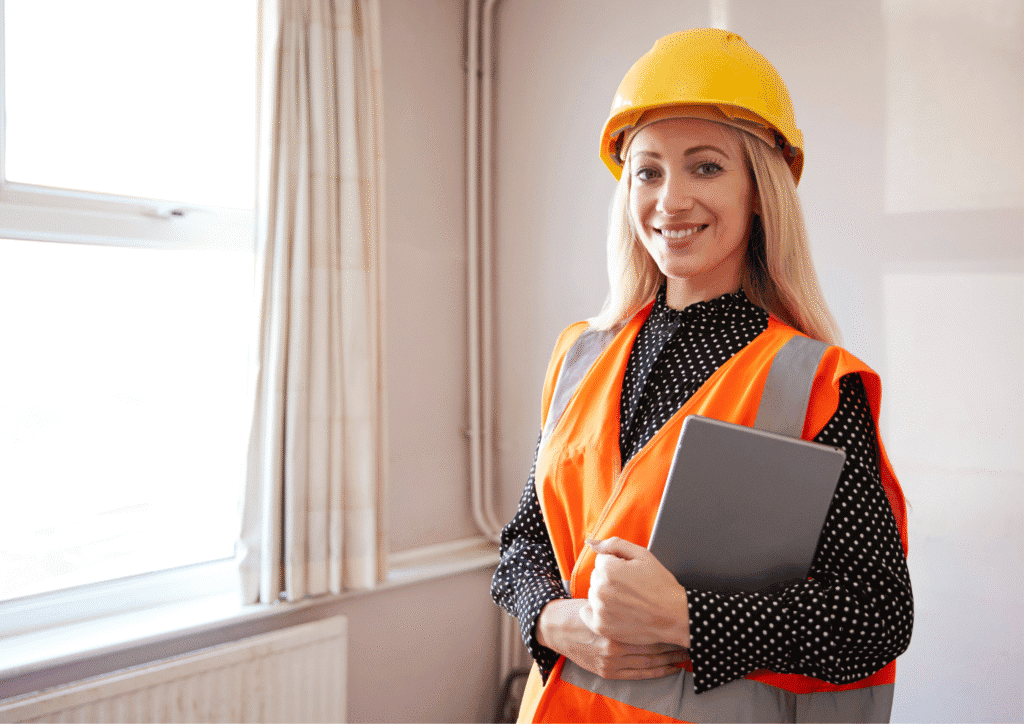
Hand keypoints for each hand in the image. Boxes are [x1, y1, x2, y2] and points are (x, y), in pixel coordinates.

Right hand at [536, 598, 687, 679]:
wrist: (556, 628)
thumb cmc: (581, 609)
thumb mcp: (600, 596)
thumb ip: (621, 595)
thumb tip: (646, 589)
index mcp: (614, 626)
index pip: (650, 628)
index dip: (669, 626)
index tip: (682, 621)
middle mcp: (614, 646)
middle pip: (653, 646)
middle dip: (674, 643)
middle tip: (690, 638)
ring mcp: (611, 662)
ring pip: (650, 662)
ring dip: (671, 659)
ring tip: (686, 654)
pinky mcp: (608, 672)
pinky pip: (639, 675)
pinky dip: (658, 672)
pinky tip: (671, 667)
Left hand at [581, 537, 690, 647]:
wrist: (674, 616)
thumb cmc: (660, 585)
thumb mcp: (642, 555)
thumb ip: (614, 544)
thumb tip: (591, 543)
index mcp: (608, 569)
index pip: (601, 560)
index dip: (617, 564)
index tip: (631, 574)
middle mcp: (600, 590)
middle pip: (596, 576)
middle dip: (610, 579)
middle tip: (631, 588)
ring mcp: (600, 610)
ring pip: (593, 594)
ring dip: (605, 595)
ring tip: (627, 601)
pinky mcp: (601, 626)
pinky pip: (587, 613)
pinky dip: (597, 612)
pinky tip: (613, 611)